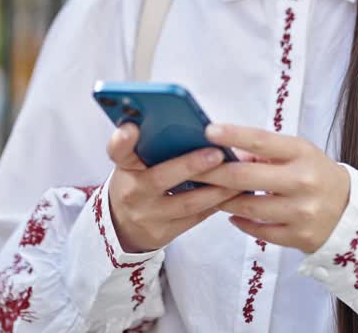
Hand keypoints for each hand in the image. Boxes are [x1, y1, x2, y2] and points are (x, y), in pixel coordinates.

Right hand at [106, 123, 241, 253]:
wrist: (123, 224)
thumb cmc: (138, 180)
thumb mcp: (134, 161)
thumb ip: (152, 144)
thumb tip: (193, 124)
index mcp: (124, 166)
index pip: (117, 150)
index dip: (122, 140)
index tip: (131, 128)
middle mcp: (132, 191)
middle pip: (160, 178)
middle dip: (190, 165)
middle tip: (217, 153)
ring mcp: (148, 215)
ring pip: (186, 202)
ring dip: (217, 188)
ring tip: (239, 173)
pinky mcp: (164, 233)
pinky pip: (196, 217)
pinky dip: (217, 203)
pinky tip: (236, 191)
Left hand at [191, 123, 349, 253]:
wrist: (349, 210)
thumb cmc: (313, 173)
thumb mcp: (297, 154)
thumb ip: (264, 152)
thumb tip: (226, 154)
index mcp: (302, 153)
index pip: (263, 141)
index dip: (234, 135)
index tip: (208, 130)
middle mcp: (303, 181)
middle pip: (246, 177)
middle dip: (214, 173)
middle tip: (191, 169)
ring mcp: (302, 211)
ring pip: (248, 206)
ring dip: (223, 199)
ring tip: (208, 193)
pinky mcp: (298, 236)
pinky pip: (259, 230)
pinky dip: (240, 221)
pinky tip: (230, 213)